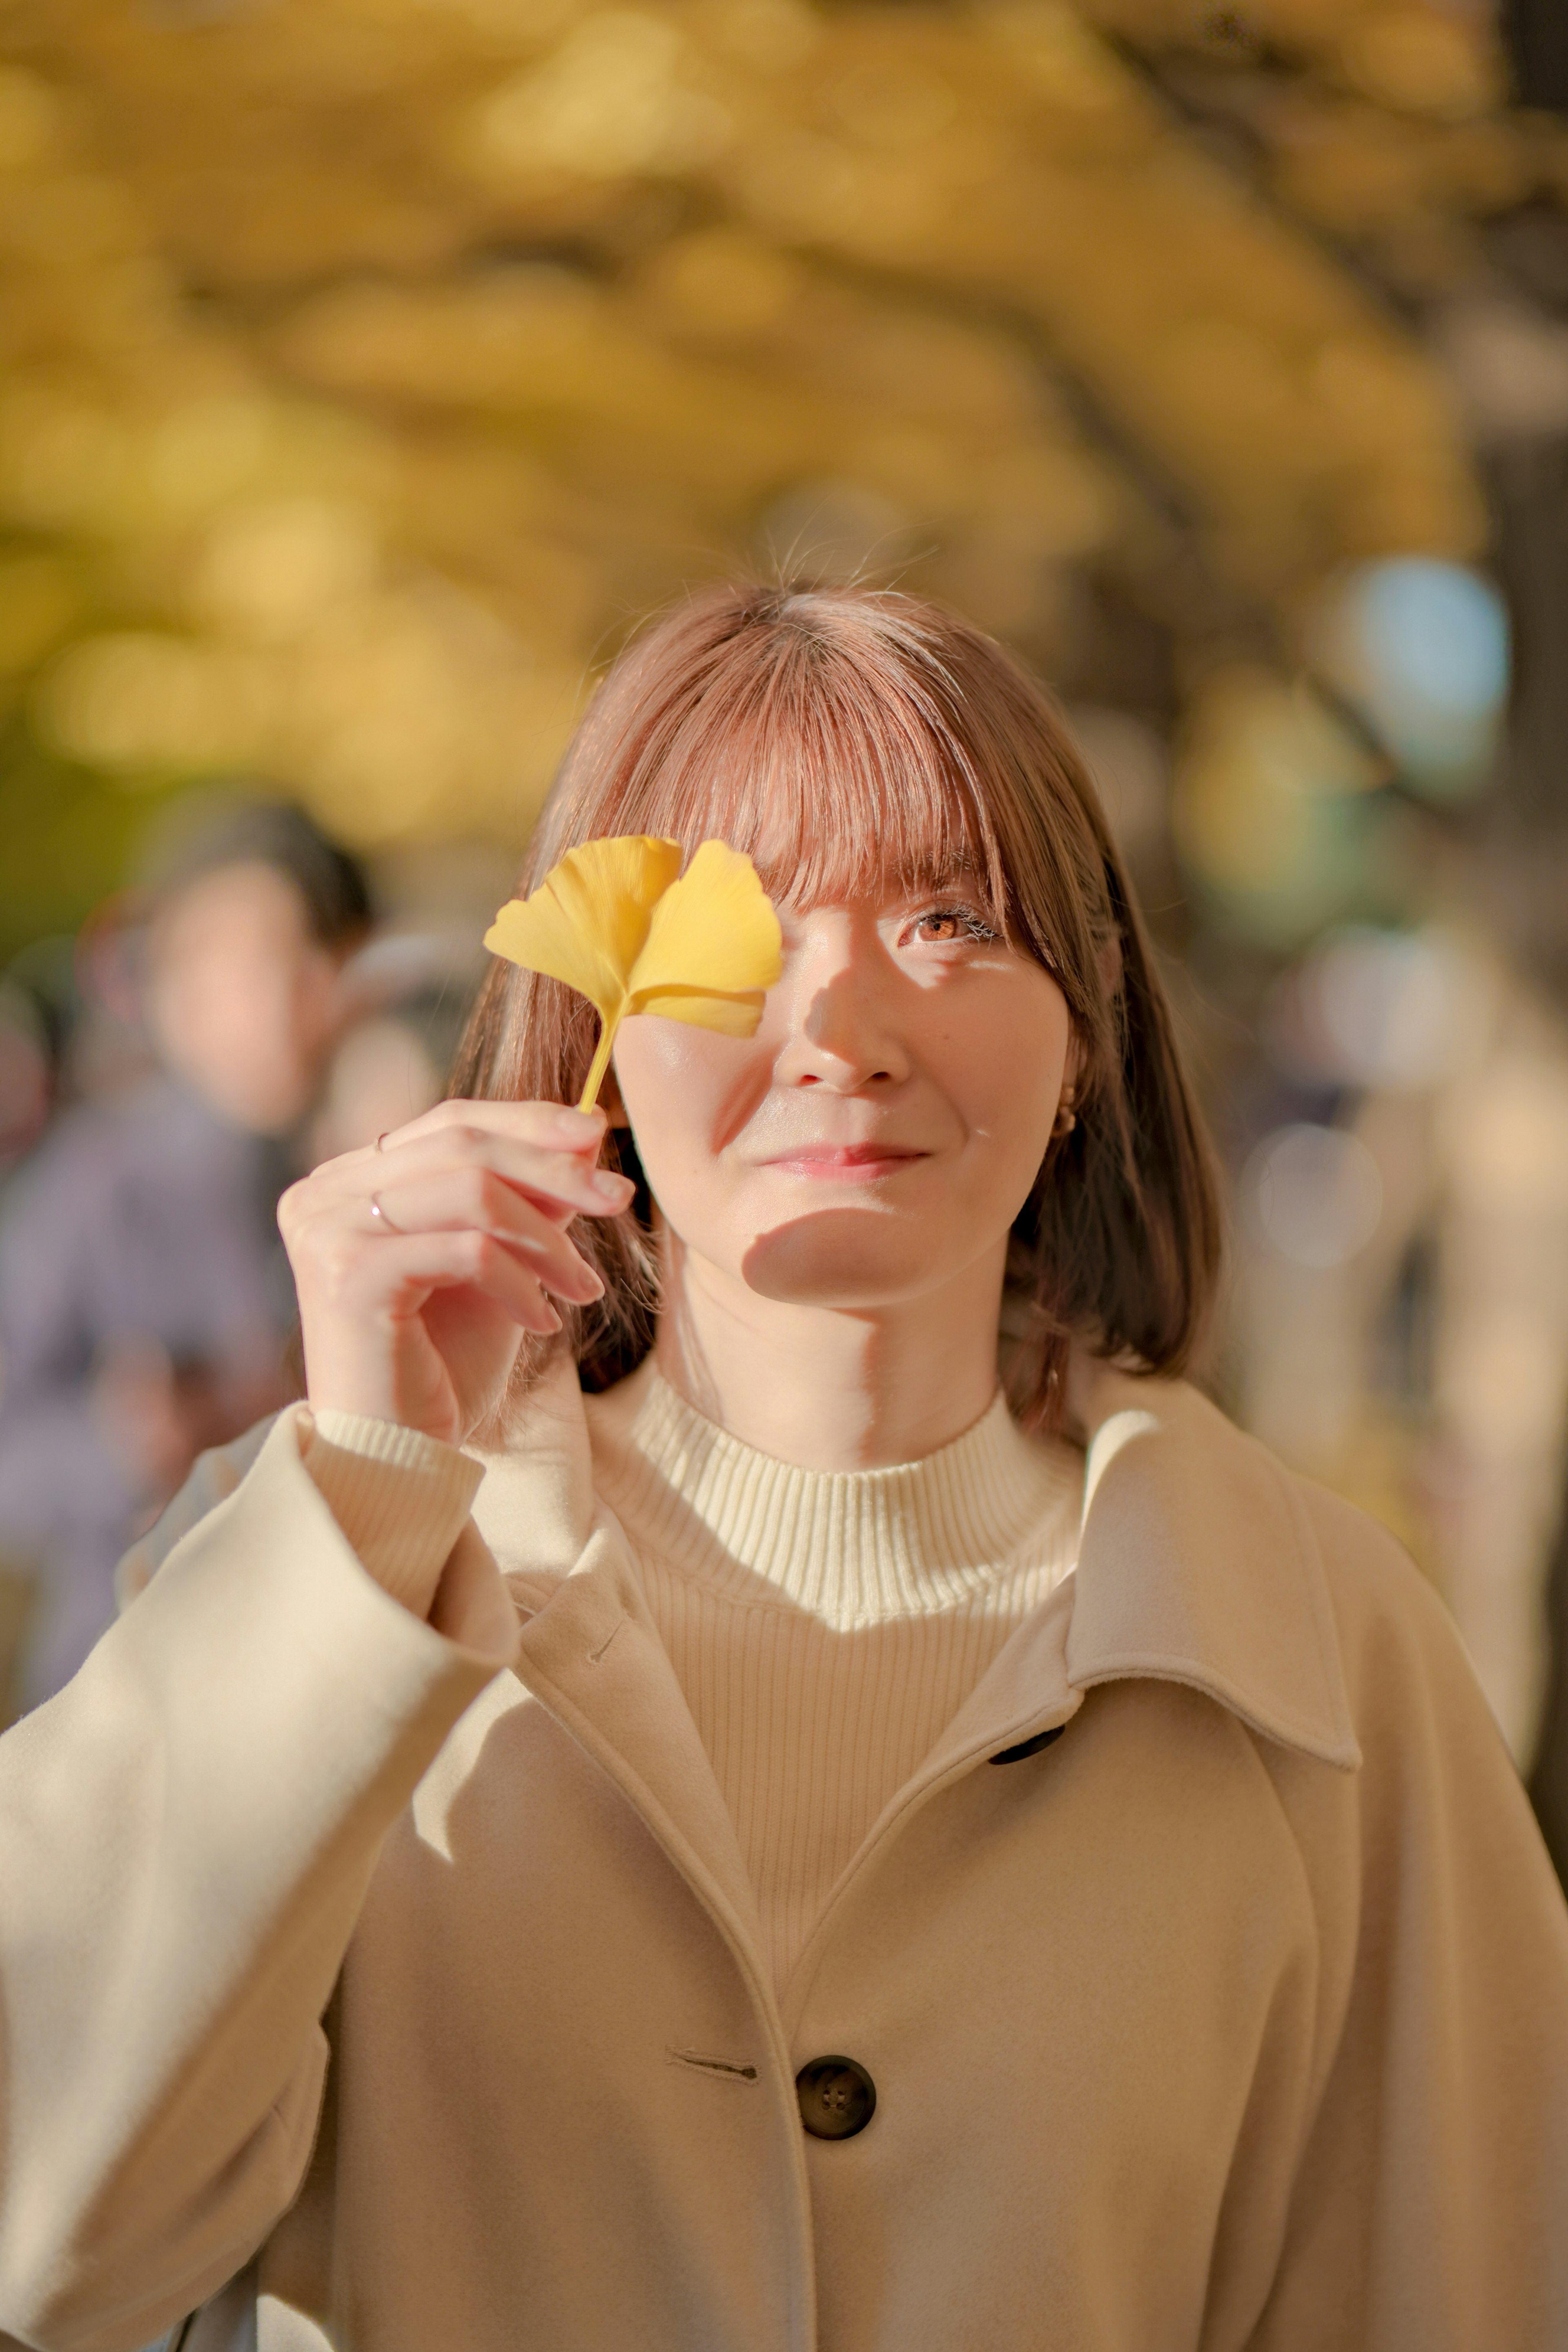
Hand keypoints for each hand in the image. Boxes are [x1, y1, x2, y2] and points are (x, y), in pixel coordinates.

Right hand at [278, 1099, 634, 1442]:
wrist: (397, 1458)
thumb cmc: (442, 1366)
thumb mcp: (498, 1265)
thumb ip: (525, 1198)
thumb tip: (585, 1131)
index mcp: (347, 1181)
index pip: (449, 1123)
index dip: (529, 1121)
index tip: (597, 1133)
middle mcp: (323, 1194)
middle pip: (461, 1144)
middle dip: (553, 1167)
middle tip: (618, 1195)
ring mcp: (328, 1230)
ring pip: (470, 1189)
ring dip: (546, 1237)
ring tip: (583, 1287)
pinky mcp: (348, 1274)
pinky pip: (466, 1251)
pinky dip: (521, 1284)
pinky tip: (543, 1323)